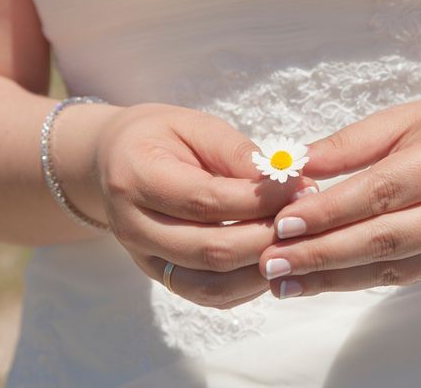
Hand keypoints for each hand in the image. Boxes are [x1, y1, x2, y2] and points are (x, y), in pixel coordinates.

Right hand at [70, 103, 315, 307]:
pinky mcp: (161, 276)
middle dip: (269, 237)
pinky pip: (208, 295)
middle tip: (307, 217)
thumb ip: (236, 154)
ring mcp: (144, 259)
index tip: (302, 186)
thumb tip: (286, 182)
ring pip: (212, 284)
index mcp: (136, 179)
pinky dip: (247, 285)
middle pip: (211, 250)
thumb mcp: (194, 126)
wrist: (113, 161)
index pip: (208, 201)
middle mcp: (133, 227)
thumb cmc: (159, 136)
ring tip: (296, 241)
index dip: (261, 199)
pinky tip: (272, 258)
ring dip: (262, 268)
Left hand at [258, 95, 420, 297]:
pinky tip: (318, 282)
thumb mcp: (402, 118)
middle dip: (324, 253)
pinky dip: (356, 281)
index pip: (382, 191)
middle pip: (386, 237)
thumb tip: (293, 165)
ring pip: (392, 267)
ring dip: (334, 278)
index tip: (282, 223)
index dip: (330, 210)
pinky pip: (402, 276)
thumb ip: (348, 144)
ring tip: (284, 281)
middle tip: (272, 261)